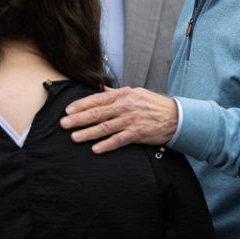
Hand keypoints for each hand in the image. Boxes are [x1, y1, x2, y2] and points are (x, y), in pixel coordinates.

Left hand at [59, 87, 177, 153]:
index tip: (68, 110)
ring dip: (88, 133)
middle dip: (79, 119)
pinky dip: (107, 144)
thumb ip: (115, 94)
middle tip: (64, 124)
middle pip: (98, 113)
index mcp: (124, 95)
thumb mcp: (135, 93)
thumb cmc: (153, 105)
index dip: (81, 105)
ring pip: (105, 127)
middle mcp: (126, 106)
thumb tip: (98, 90)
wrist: (175, 116)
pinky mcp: (138, 133)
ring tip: (74, 137)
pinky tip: (95, 149)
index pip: (98, 99)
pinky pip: (119, 140)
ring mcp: (132, 120)